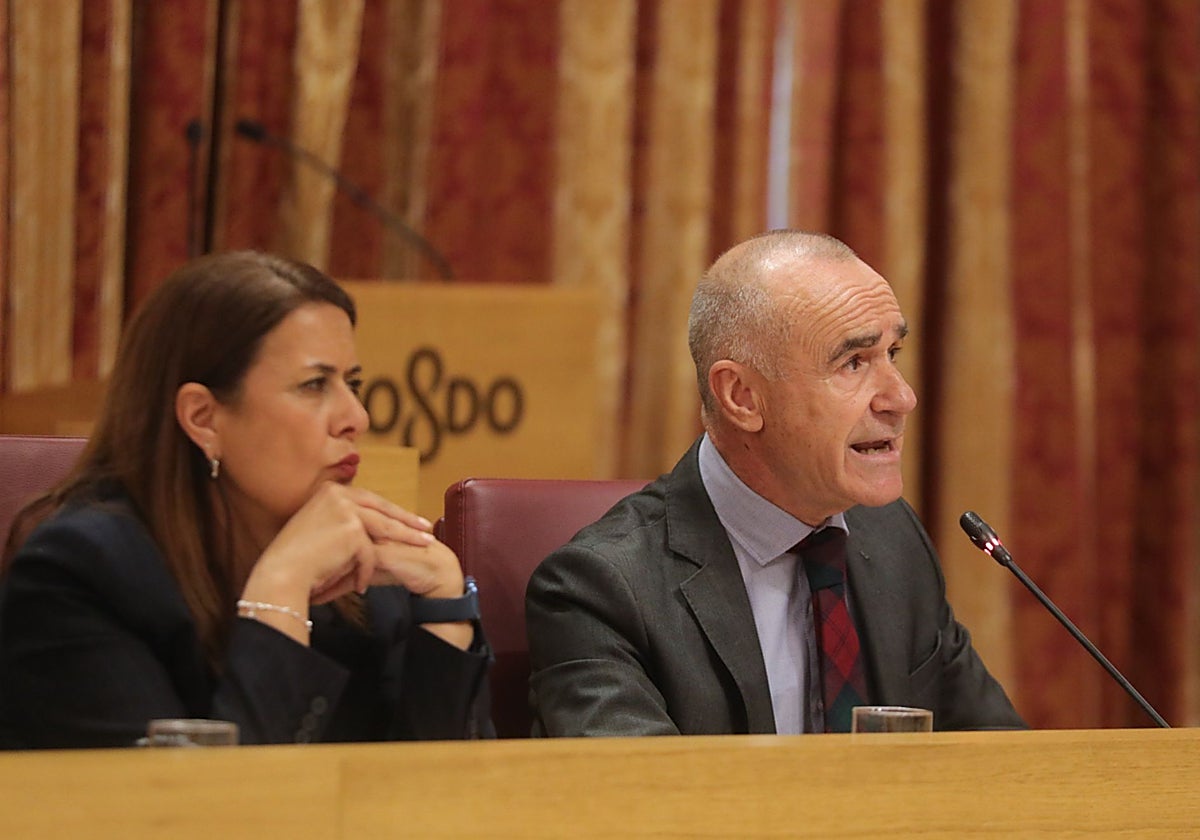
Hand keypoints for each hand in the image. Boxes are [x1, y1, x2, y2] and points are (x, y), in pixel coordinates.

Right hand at [240, 482, 435, 640]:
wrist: (280, 572)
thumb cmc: (295, 558)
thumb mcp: (319, 529)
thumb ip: (342, 522)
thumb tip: (367, 530)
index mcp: (330, 491)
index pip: (370, 500)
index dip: (391, 511)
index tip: (409, 518)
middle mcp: (339, 495)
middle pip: (383, 509)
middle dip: (407, 521)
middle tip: (427, 529)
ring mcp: (346, 511)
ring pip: (385, 528)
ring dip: (407, 539)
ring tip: (425, 547)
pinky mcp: (352, 530)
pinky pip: (369, 554)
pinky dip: (366, 571)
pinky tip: (362, 585)